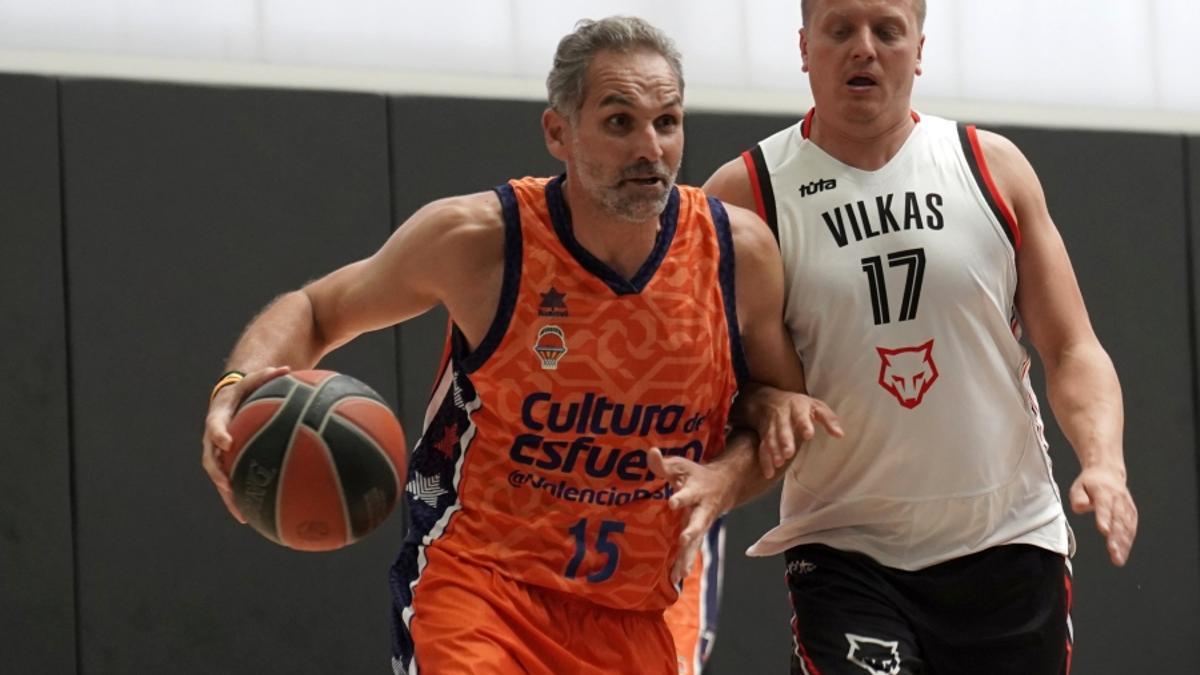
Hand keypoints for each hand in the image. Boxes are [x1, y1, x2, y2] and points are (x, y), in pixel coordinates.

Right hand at [201, 365, 290, 522]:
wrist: (231, 399)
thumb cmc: (247, 388)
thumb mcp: (255, 379)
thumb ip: (267, 375)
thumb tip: (288, 368)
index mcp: (219, 416)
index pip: (215, 424)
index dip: (219, 434)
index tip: (226, 443)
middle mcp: (214, 437)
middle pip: (210, 459)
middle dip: (219, 474)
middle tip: (228, 486)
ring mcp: (218, 453)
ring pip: (219, 478)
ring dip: (228, 496)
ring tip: (241, 514)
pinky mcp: (228, 463)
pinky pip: (232, 483)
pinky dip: (241, 499)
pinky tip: (255, 516)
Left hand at [648, 448, 735, 585]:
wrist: (723, 486)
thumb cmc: (694, 474)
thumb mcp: (680, 465)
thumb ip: (663, 463)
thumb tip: (650, 452)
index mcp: (696, 491)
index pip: (688, 493)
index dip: (681, 497)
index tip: (673, 501)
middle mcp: (701, 510)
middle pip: (698, 522)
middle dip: (691, 532)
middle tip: (684, 539)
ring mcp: (701, 525)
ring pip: (696, 543)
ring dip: (688, 557)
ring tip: (679, 573)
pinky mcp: (698, 536)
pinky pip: (692, 552)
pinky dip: (685, 565)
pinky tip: (676, 579)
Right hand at [742, 387, 842, 478]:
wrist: (768, 400)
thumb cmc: (799, 405)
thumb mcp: (816, 406)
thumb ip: (829, 420)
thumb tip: (840, 435)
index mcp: (797, 407)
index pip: (800, 415)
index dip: (804, 424)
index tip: (808, 434)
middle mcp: (782, 416)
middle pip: (782, 428)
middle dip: (785, 440)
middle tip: (789, 453)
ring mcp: (771, 426)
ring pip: (771, 438)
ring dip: (774, 451)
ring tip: (779, 463)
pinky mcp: (764, 436)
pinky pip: (763, 448)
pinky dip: (765, 461)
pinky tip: (769, 473)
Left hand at [1069, 466, 1136, 565]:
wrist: (1108, 472)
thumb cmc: (1090, 483)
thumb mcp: (1078, 486)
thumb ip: (1078, 497)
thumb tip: (1080, 506)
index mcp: (1104, 491)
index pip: (1104, 506)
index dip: (1104, 518)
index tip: (1104, 530)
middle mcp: (1118, 499)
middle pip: (1118, 520)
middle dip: (1116, 537)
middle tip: (1113, 552)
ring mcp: (1127, 506)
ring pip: (1127, 527)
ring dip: (1124, 544)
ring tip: (1118, 559)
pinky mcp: (1132, 513)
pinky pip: (1131, 528)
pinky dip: (1128, 541)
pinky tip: (1123, 553)